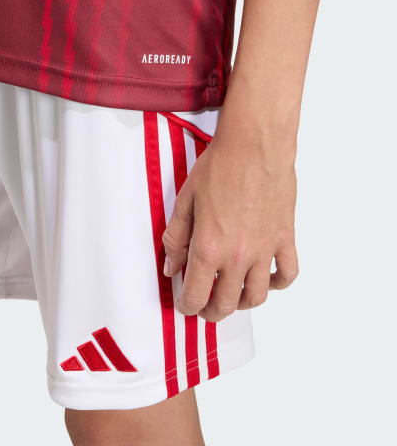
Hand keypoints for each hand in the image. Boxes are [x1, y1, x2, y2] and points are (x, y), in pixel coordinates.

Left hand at [162, 128, 298, 320]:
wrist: (254, 146)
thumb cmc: (218, 168)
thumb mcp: (185, 202)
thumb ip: (176, 239)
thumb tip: (171, 267)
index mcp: (208, 248)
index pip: (196, 296)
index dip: (188, 306)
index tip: (186, 304)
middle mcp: (238, 256)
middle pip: (226, 304)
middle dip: (212, 311)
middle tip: (205, 306)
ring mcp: (265, 250)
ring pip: (257, 296)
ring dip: (241, 303)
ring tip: (232, 296)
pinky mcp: (285, 238)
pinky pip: (288, 274)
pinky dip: (277, 283)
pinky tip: (265, 278)